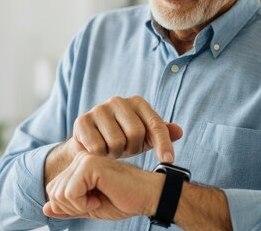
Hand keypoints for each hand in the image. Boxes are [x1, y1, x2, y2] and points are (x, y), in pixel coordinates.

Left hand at [43, 152, 163, 219]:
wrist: (148, 197)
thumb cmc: (123, 200)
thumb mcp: (90, 208)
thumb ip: (68, 208)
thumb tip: (44, 209)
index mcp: (78, 166)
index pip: (53, 190)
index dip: (70, 206)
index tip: (93, 202)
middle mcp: (79, 158)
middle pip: (53, 192)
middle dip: (72, 207)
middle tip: (96, 201)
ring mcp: (84, 159)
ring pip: (59, 193)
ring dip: (80, 205)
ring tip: (100, 198)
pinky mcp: (90, 165)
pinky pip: (71, 193)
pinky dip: (84, 203)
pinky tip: (101, 196)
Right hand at [65, 95, 182, 161]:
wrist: (89, 143)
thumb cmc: (122, 139)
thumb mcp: (145, 138)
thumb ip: (162, 134)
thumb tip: (179, 131)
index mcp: (137, 102)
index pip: (155, 124)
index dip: (163, 144)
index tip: (168, 161)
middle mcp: (118, 101)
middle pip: (135, 133)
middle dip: (133, 149)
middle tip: (127, 151)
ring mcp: (98, 109)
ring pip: (116, 142)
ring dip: (116, 154)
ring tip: (113, 151)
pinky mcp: (82, 120)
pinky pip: (98, 147)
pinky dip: (101, 155)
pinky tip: (99, 152)